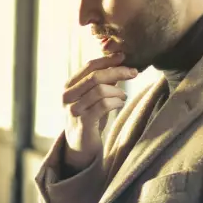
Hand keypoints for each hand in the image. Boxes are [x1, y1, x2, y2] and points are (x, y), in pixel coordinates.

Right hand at [62, 53, 138, 169]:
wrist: (80, 146)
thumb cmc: (89, 117)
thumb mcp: (93, 96)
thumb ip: (102, 81)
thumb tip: (119, 61)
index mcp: (69, 86)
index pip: (89, 66)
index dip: (108, 60)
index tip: (124, 57)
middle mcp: (67, 96)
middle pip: (95, 76)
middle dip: (117, 72)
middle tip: (134, 72)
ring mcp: (74, 110)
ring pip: (100, 90)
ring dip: (117, 91)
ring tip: (123, 96)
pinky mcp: (83, 123)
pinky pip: (104, 105)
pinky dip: (116, 102)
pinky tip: (120, 104)